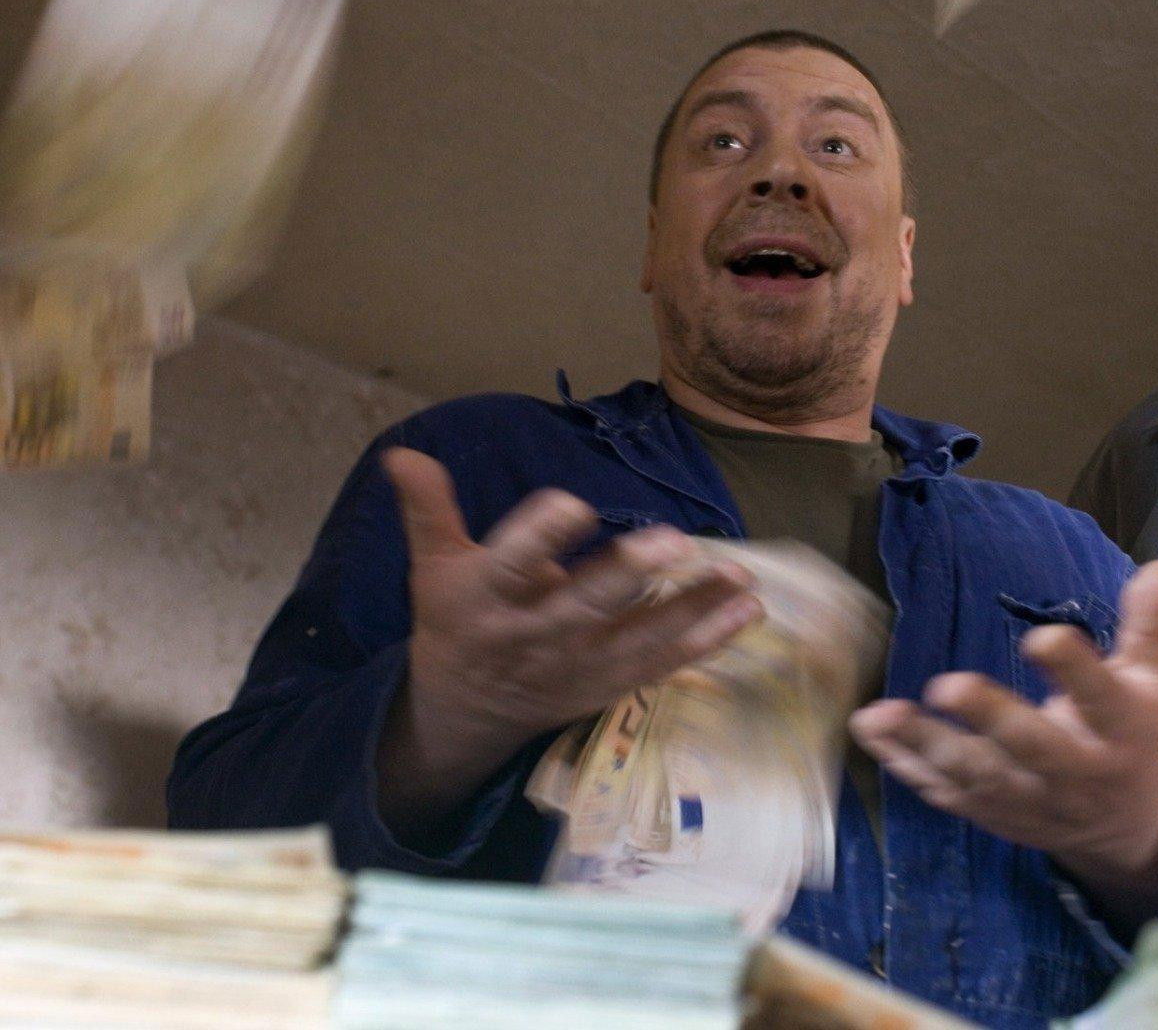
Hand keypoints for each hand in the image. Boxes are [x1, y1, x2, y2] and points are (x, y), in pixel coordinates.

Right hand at [377, 448, 761, 828]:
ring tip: (738, 577)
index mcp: (486, 600)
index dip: (541, 537)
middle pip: (582, 606)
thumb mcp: (434, 567)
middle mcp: (534, 636)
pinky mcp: (610, 686)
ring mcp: (577, 667)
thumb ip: (428, 510)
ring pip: (638, 638)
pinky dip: (707, 640)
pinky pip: (663, 663)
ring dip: (691, 608)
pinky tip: (746, 611)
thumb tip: (404, 453)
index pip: (511, 564)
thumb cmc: (457, 621)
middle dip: (627, 576)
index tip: (572, 502)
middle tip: (673, 543)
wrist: (466, 711)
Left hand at [848, 561, 1157, 887]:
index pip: (1100, 697)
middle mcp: (1074, 771)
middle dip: (990, 718)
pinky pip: (947, 793)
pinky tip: (872, 735)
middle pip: (1032, 747)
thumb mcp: (1151, 683)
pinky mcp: (995, 816)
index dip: (1073, 669)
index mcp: (1118, 730)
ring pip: (976, 775)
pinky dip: (907, 767)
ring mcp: (1031, 800)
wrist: (1124, 829)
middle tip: (947, 684)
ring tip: (878, 715)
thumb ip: (1147, 627)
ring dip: (924, 745)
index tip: (1042, 636)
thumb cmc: (1133, 737)